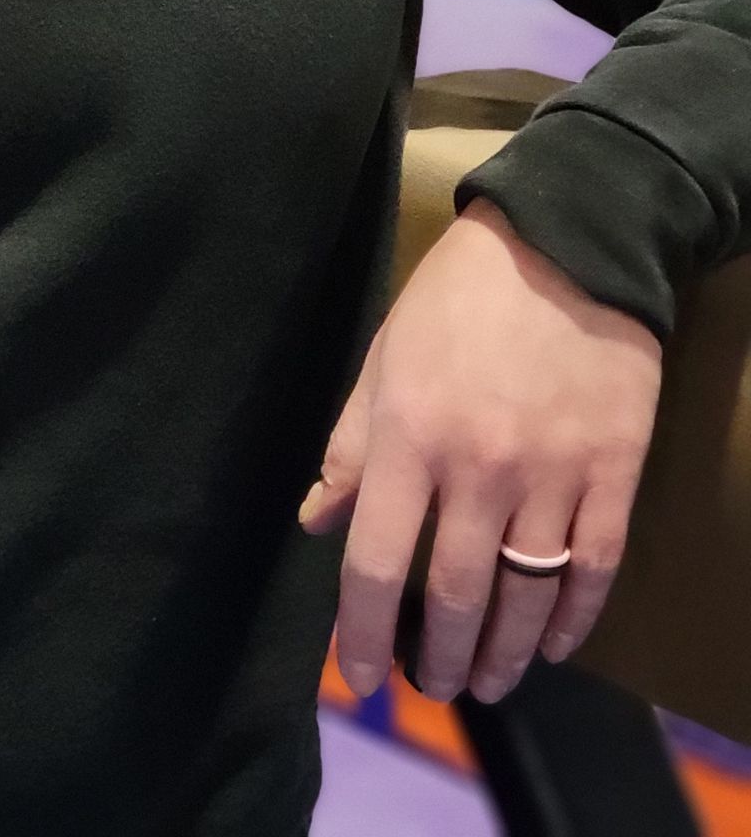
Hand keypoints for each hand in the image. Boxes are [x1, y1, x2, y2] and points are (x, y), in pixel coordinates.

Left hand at [298, 197, 660, 705]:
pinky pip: (593, 569)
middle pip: (454, 595)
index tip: (358, 678)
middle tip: (432, 685)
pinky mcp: (613, 473)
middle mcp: (478, 468)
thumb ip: (351, 445)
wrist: (567, 246)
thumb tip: (317, 520)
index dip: (362, 632)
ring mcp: (552, 475)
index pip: (376, 561)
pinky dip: (574, 619)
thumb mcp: (385, 357)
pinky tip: (555, 644)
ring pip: (525, 597)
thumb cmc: (458, 298)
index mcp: (410, 436)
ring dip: (503, 654)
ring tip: (487, 681)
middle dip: (438, 656)